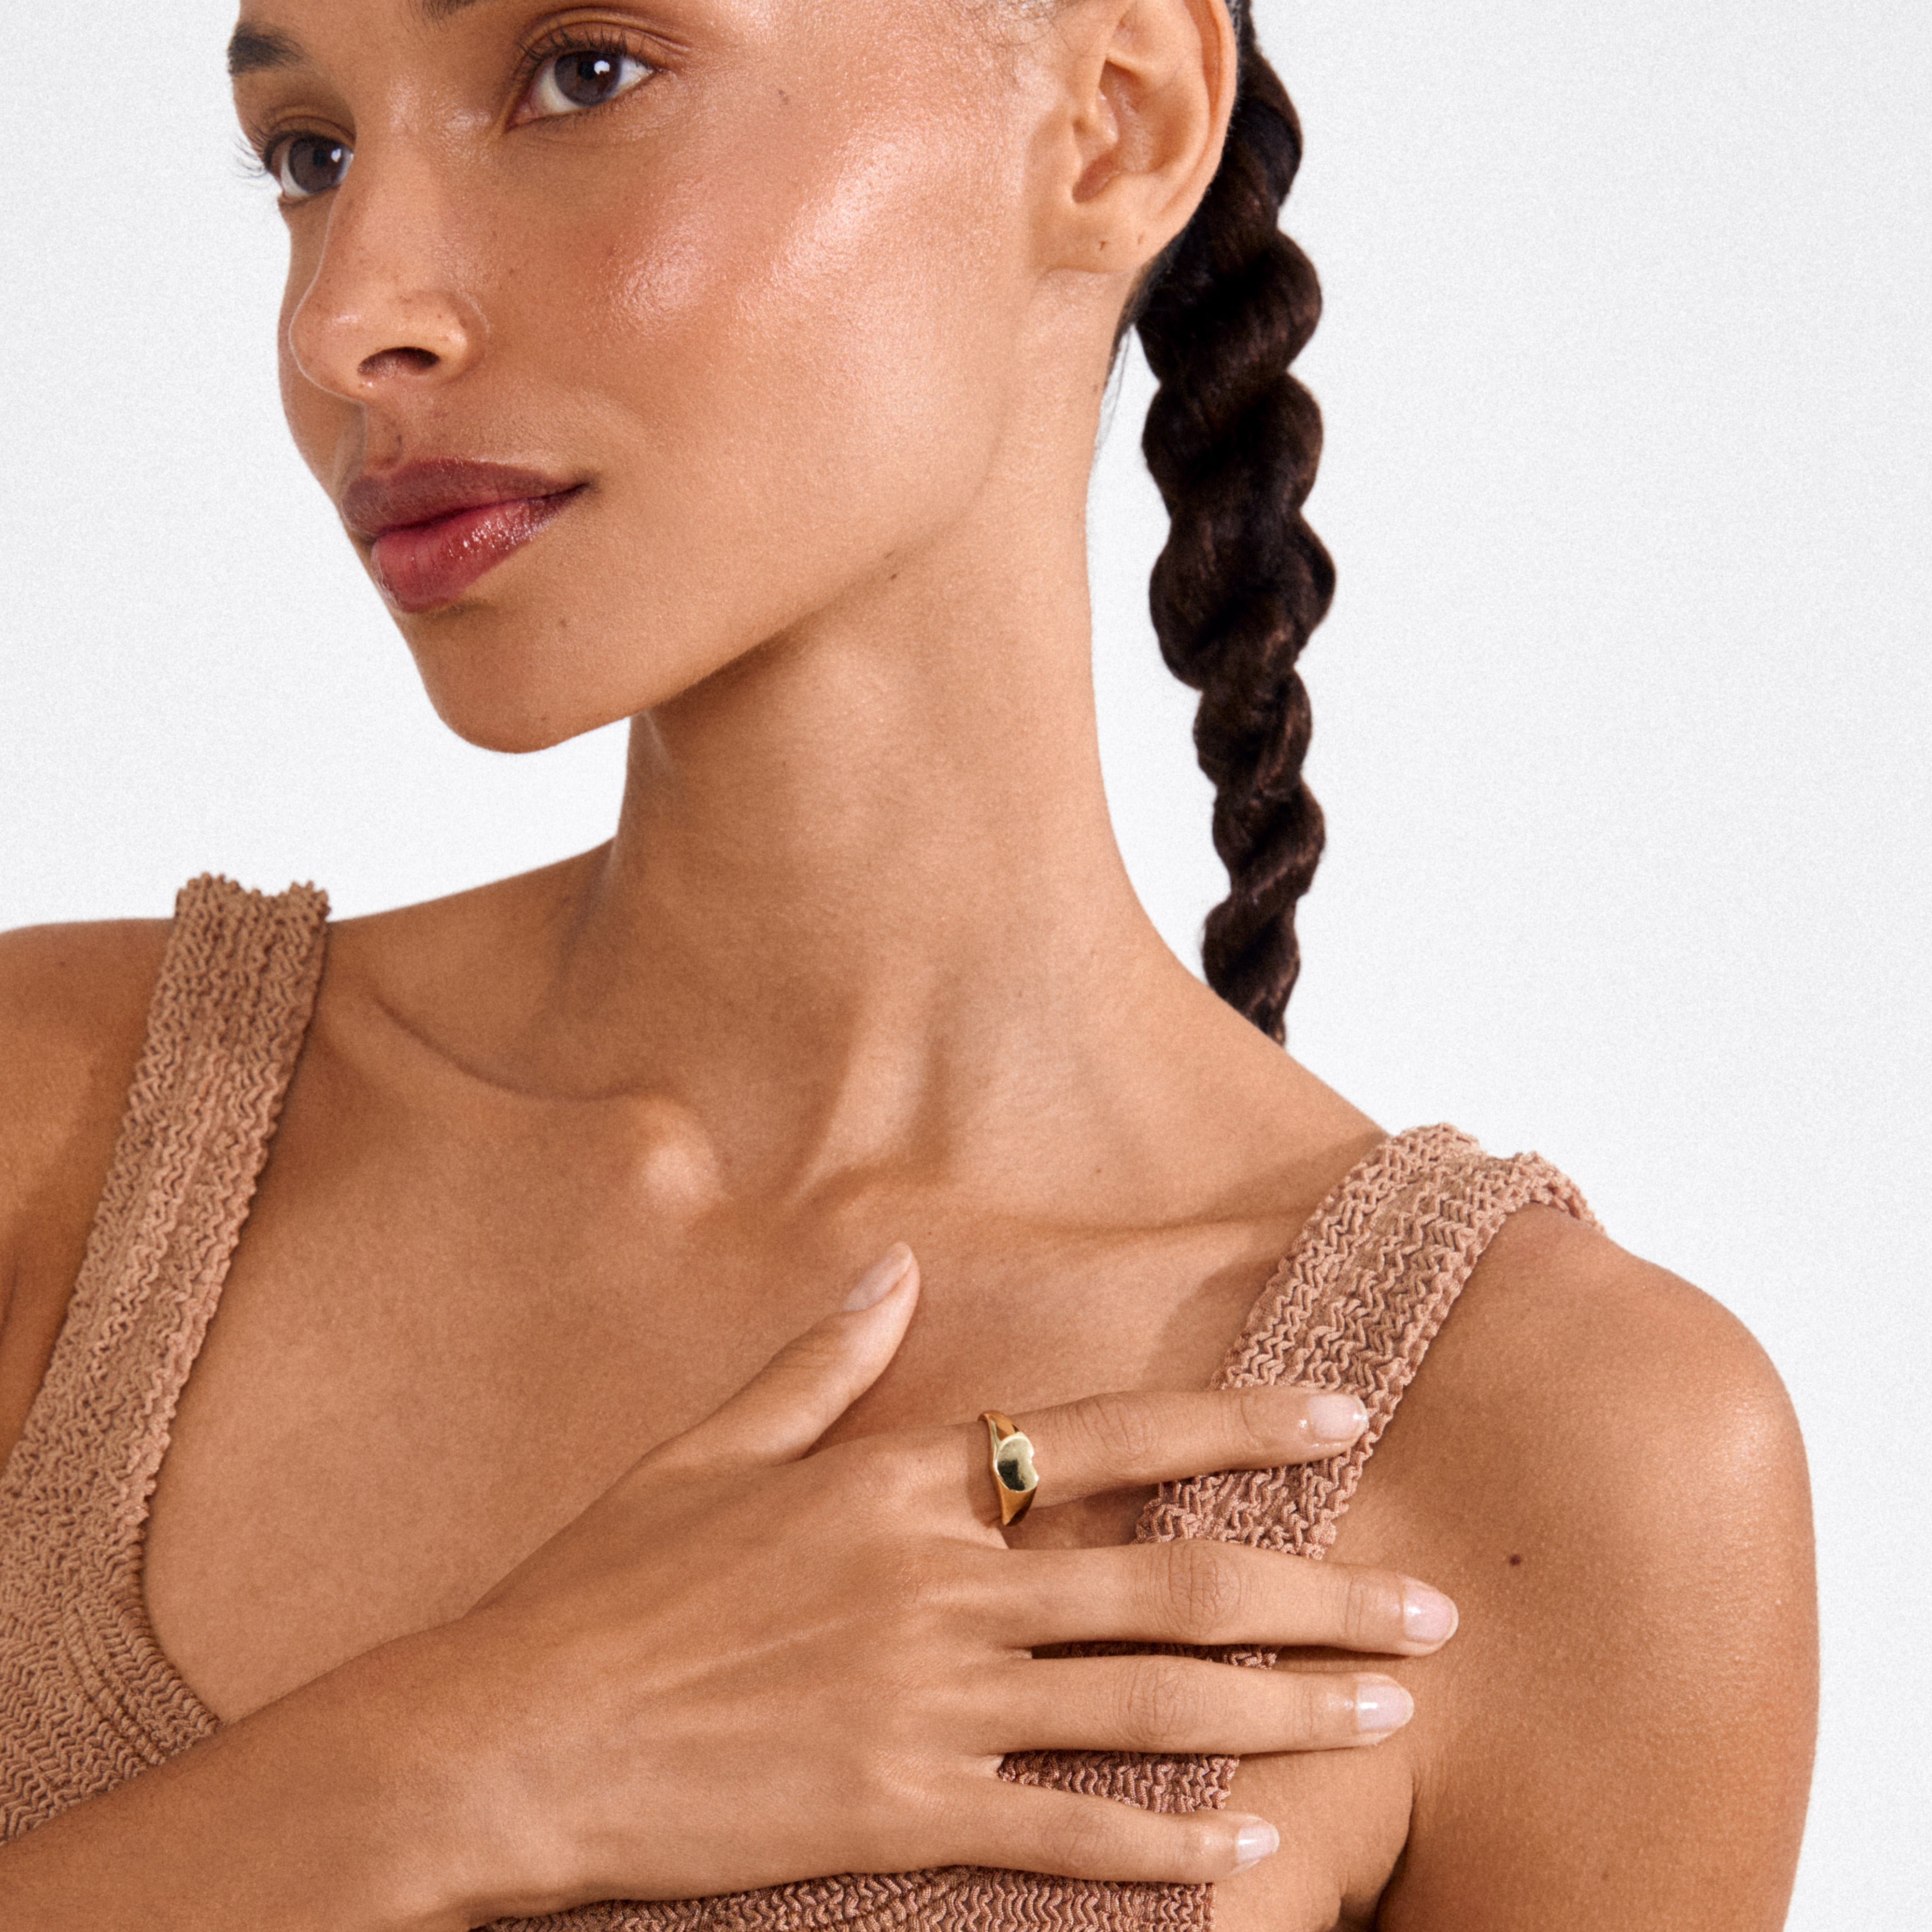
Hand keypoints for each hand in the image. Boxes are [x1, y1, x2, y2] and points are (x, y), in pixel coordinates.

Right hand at [448, 1245, 1457, 1917]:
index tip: (1345, 1421)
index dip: (1239, 1426)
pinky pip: (1069, 1831)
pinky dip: (1172, 1847)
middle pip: (1170, 1581)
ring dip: (1285, 1712)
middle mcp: (936, 1584)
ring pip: (1150, 1703)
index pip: (1108, 1437)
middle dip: (1318, 1594)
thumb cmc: (598, 1590)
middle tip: (1434, 1613)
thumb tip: (893, 1270)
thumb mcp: (702, 1453)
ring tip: (1390, 1717)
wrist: (506, 1737)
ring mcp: (924, 1703)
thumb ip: (814, 1365)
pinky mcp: (897, 1811)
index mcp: (896, 1483)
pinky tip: (1257, 1857)